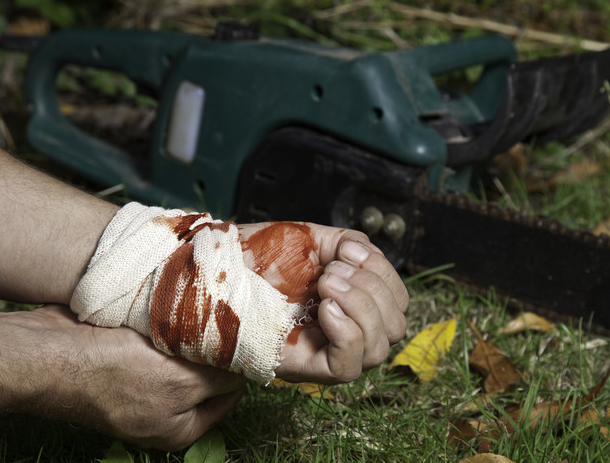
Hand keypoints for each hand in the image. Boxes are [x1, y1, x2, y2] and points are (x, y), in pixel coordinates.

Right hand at [0, 305, 246, 449]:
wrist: (47, 353)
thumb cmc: (110, 374)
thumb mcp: (177, 384)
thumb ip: (218, 381)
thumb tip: (246, 372)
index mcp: (180, 428)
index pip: (230, 395)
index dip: (240, 367)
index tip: (247, 336)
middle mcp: (164, 411)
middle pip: (208, 374)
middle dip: (215, 348)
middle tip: (223, 317)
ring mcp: (144, 384)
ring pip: (186, 353)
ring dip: (193, 332)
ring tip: (197, 309)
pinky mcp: (127, 358)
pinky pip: (161, 339)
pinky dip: (168, 323)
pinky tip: (171, 306)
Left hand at [237, 223, 408, 383]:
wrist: (212, 273)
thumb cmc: (253, 258)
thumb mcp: (309, 240)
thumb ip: (347, 243)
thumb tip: (364, 255)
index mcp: (350, 302)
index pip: (397, 303)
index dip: (385, 275)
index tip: (349, 252)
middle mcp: (343, 331)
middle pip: (396, 327)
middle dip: (374, 289)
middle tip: (333, 272)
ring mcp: (325, 352)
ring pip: (379, 348)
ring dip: (362, 307)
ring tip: (325, 285)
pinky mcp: (306, 368)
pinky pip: (349, 366)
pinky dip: (347, 332)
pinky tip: (325, 308)